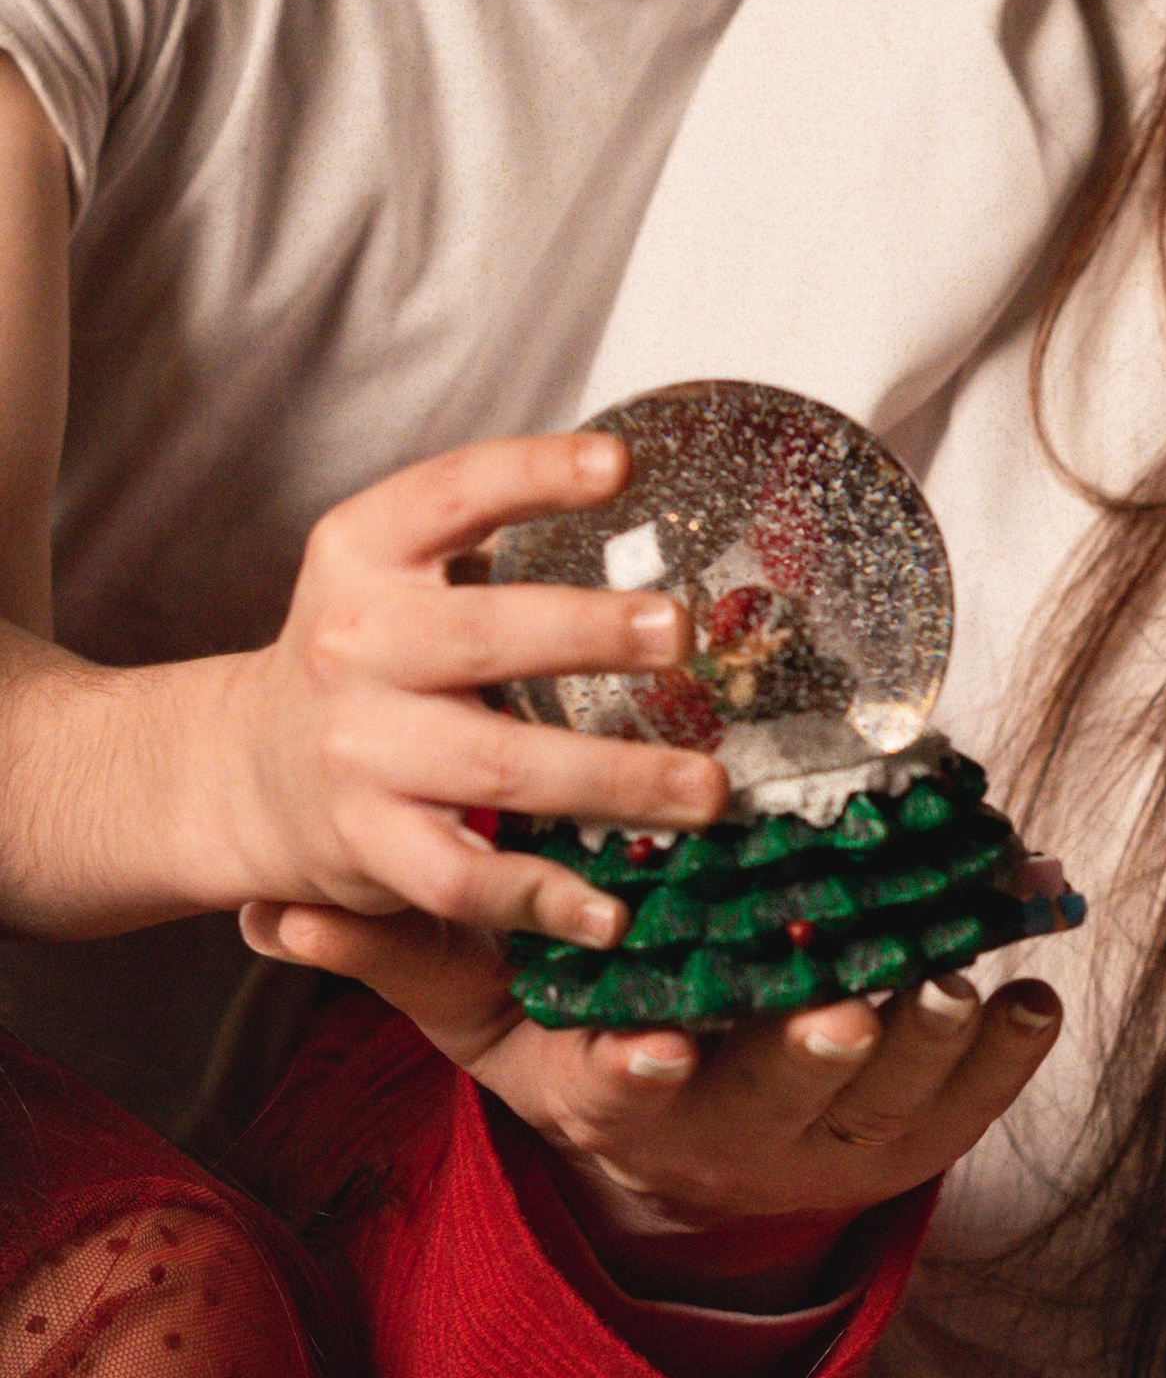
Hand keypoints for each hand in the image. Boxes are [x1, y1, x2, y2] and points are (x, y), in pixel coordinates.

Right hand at [208, 433, 728, 948]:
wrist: (245, 765)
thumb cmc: (366, 651)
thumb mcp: (395, 568)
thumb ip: (490, 536)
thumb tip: (645, 496)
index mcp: (365, 552)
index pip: (451, 494)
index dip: (534, 474)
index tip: (621, 466)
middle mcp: (353, 644)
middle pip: (483, 636)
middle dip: (589, 634)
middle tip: (681, 633)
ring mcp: (358, 751)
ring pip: (499, 768)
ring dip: (614, 780)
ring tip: (707, 788)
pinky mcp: (366, 844)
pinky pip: (462, 878)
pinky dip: (541, 899)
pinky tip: (611, 912)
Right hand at [240, 902, 1065, 1302]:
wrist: (685, 1130)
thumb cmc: (576, 1034)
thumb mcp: (482, 1006)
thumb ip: (401, 955)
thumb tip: (280, 912)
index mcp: (623, 1098)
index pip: (626, 1093)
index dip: (643, 1075)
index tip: (658, 1051)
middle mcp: (728, 1131)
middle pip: (776, 1105)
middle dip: (810, 1063)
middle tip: (843, 1013)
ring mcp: (827, 1137)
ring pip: (884, 1106)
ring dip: (921, 1051)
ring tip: (946, 986)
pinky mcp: (909, 1131)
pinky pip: (968, 1105)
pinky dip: (1002, 1055)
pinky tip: (1030, 997)